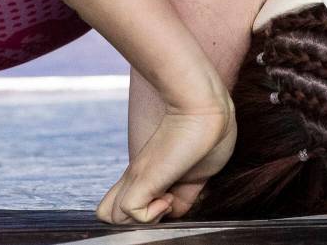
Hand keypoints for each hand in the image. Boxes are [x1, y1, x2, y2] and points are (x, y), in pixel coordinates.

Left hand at [96, 94, 235, 224]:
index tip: (184, 197)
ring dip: (145, 220)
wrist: (206, 105)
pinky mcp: (140, 178)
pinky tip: (169, 197)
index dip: (163, 211)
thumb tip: (181, 207)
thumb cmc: (214, 129)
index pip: (141, 206)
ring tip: (168, 200)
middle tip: (169, 203)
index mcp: (154, 172)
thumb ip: (189, 188)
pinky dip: (150, 216)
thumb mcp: (204, 168)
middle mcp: (139, 175)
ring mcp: (137, 177)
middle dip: (142, 220)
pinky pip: (128, 213)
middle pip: (114, 213)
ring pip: (112, 217)